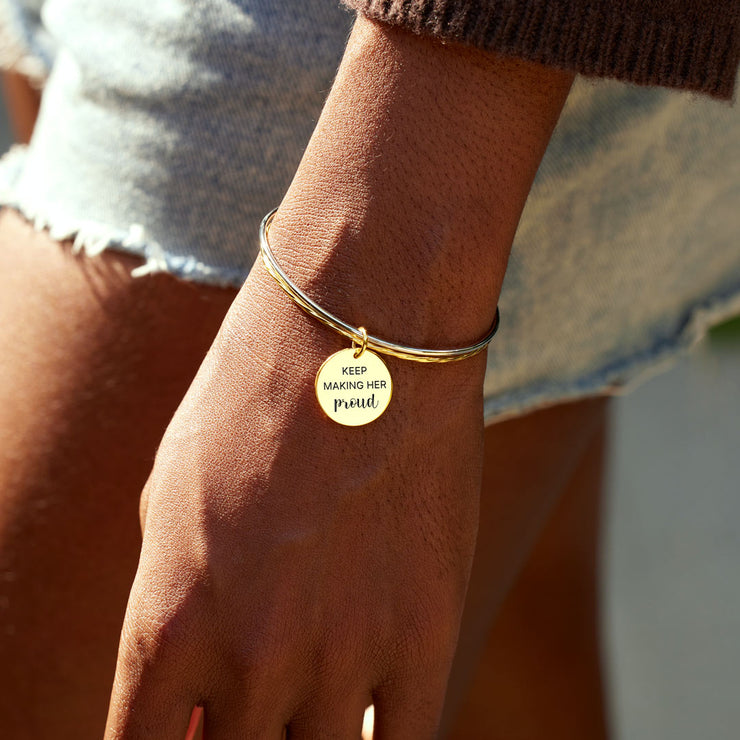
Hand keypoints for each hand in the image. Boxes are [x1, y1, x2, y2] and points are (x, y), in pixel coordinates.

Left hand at [106, 12, 571, 735]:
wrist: (366, 325)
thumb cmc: (258, 395)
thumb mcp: (174, 498)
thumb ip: (180, 605)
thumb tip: (195, 693)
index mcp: (168, 618)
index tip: (190, 731)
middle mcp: (250, 656)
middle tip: (250, 703)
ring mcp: (343, 653)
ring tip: (305, 696)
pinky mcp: (426, 634)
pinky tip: (364, 712)